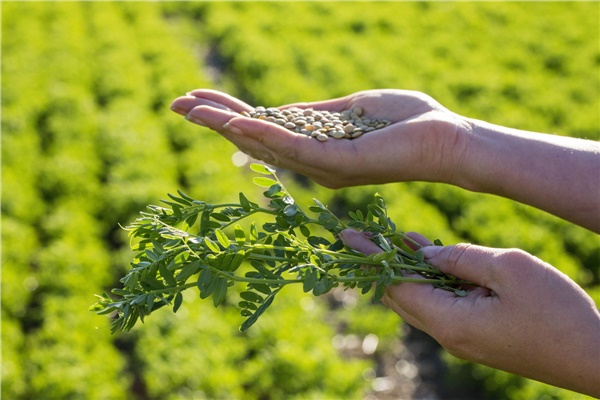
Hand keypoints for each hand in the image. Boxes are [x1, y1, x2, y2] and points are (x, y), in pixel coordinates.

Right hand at [170, 89, 470, 187]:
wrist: (445, 138)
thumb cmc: (408, 121)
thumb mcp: (354, 109)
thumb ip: (317, 114)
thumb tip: (283, 110)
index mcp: (315, 145)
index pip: (264, 128)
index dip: (230, 112)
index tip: (198, 97)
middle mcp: (312, 162)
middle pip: (254, 139)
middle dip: (215, 120)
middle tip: (176, 103)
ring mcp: (323, 165)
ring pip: (265, 144)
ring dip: (227, 125)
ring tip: (191, 108)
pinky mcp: (338, 163)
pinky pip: (293, 148)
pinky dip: (262, 134)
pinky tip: (234, 122)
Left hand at [339, 228, 599, 396]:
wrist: (593, 358)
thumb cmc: (557, 312)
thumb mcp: (509, 270)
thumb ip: (461, 259)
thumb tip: (427, 255)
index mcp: (449, 320)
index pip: (395, 284)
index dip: (370, 257)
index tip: (346, 237)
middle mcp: (447, 334)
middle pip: (400, 294)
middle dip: (377, 264)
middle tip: (357, 236)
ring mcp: (461, 337)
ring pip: (420, 297)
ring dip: (404, 268)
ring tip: (388, 238)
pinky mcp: (476, 335)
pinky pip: (442, 302)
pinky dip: (429, 277)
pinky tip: (425, 254)